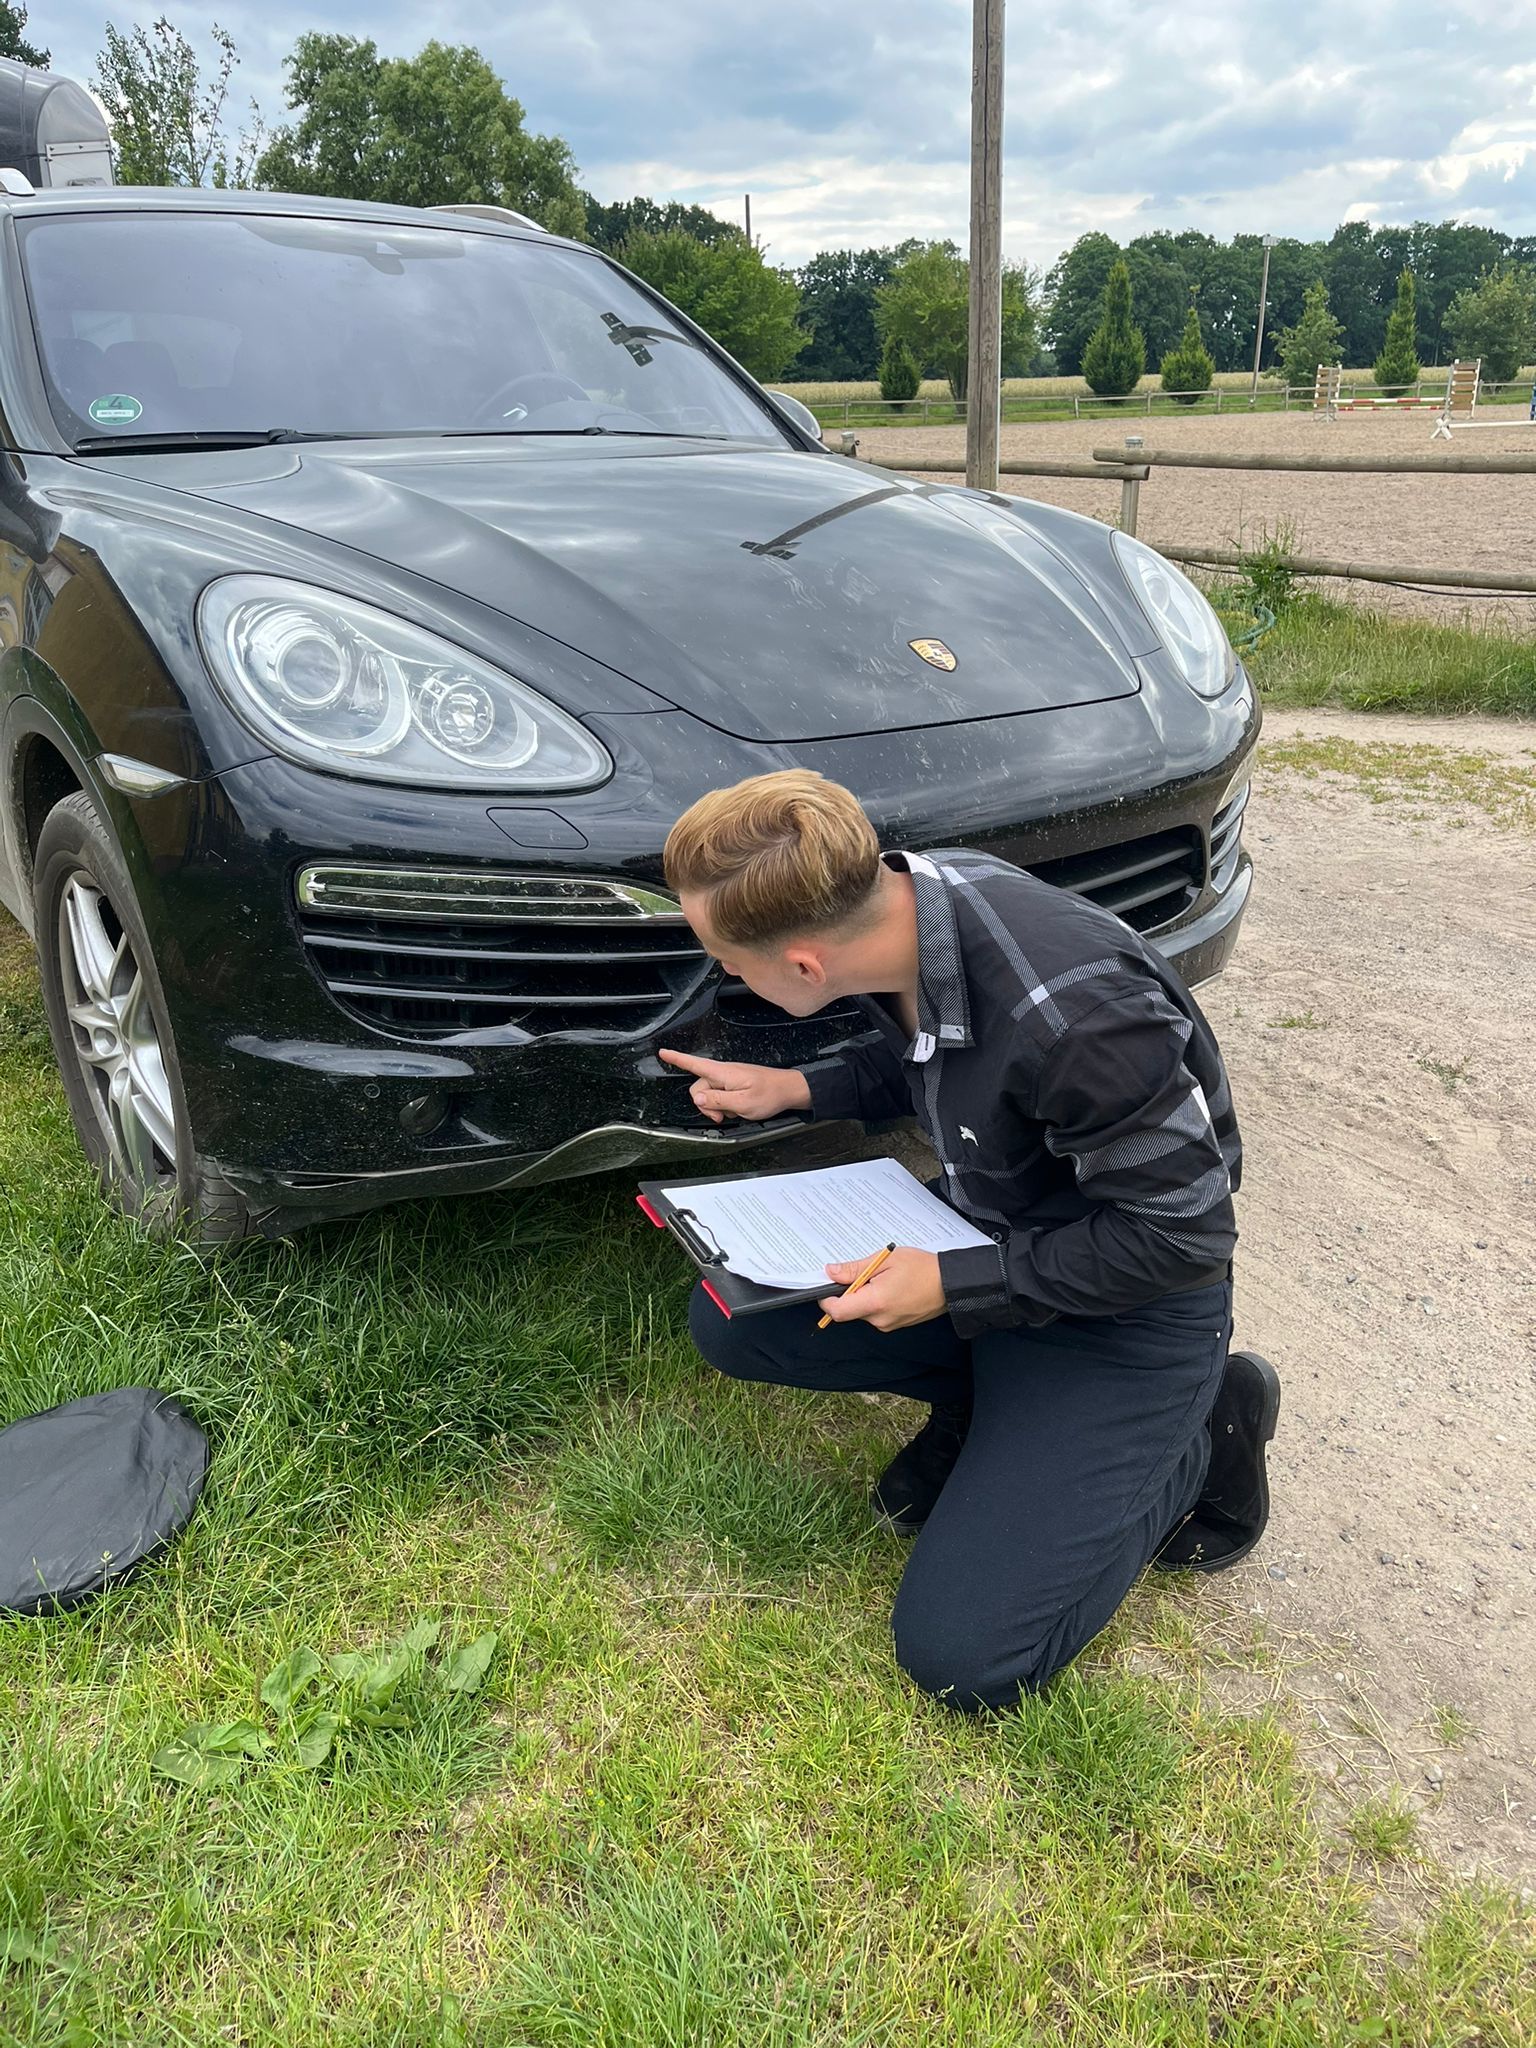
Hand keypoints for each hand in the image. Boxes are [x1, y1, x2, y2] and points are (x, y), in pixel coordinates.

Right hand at [658, 1048, 811, 1123]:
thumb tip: (697, 1098)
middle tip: (722, 1116)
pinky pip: (721, 1095)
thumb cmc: (770, 1094)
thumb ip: (717, 1100)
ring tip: (735, 1112)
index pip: (694, 1063)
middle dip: (706, 1105)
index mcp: (723, 1073)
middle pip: (699, 1088)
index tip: (662, 1053)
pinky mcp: (735, 1084)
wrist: (789, 1090)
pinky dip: (726, 1105)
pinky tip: (739, 1108)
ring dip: (718, 1107)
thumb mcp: (742, 1103)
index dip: (676, 1059)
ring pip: (710, 1094)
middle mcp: (723, 1073)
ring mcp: (729, 1078)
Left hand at [818, 1248, 944, 1331]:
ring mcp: (888, 1324)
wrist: (951, 1284)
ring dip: (865, 1295)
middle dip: (850, 1292)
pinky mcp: (895, 1324)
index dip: (826, 1299)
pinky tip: (891, 1286)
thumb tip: (832, 1272)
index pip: (837, 1311)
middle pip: (849, 1310)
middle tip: (864, 1272)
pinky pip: (876, 1314)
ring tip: (883, 1277)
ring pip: (863, 1311)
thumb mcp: (885, 1260)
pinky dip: (876, 1300)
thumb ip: (855, 1269)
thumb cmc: (923, 1269)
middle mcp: (880, 1319)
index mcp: (875, 1303)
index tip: (827, 1286)